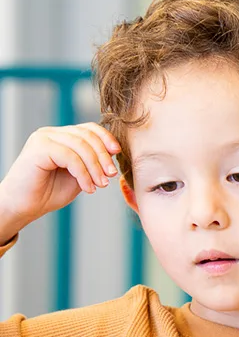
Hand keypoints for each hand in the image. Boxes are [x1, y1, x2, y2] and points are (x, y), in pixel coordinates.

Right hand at [0, 123, 119, 240]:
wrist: (22, 208)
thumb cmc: (48, 193)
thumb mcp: (79, 174)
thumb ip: (92, 161)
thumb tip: (114, 152)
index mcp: (61, 136)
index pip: (89, 128)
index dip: (106, 138)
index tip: (118, 153)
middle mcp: (51, 133)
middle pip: (87, 135)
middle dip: (103, 156)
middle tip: (110, 176)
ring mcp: (43, 138)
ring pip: (81, 146)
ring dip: (95, 167)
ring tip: (100, 185)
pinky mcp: (38, 149)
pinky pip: (70, 157)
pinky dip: (83, 173)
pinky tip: (87, 188)